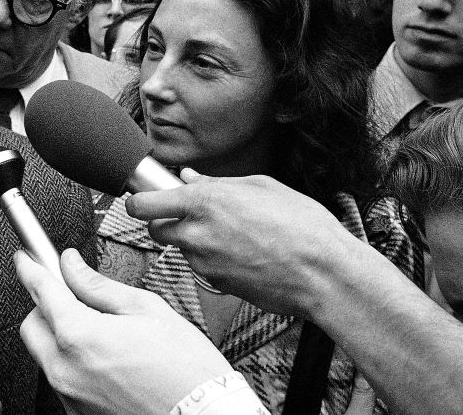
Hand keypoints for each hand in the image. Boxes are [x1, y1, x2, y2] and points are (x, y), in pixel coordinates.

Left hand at [17, 248, 231, 414]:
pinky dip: (72, 362)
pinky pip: (60, 377)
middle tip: (75, 297)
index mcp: (80, 335)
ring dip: (59, 335)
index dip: (31, 267)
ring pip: (44, 352)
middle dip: (47, 305)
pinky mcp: (77, 412)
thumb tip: (72, 265)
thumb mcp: (146, 310)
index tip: (26, 257)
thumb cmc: (186, 371)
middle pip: (33, 324)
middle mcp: (66, 368)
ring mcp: (69, 394)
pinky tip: (105, 358)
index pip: (40, 289)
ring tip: (101, 332)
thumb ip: (99, 285)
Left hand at [125, 169, 356, 317]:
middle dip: (165, 222)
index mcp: (203, 203)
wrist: (324, 274)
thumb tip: (188, 178)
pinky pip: (203, 268)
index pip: (142, 205)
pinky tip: (242, 253)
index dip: (138, 201)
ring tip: (232, 234)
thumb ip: (217, 183)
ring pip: (181, 249)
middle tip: (190, 216)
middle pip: (155, 230)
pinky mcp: (216, 285)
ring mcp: (204, 264)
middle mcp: (196, 235)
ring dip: (194, 241)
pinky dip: (214, 260)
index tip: (142, 199)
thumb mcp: (261, 187)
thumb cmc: (302, 228)